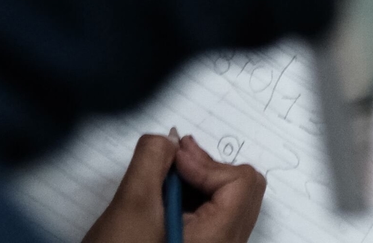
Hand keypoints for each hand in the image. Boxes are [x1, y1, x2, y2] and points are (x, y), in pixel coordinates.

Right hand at [81, 131, 266, 242]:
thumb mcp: (131, 206)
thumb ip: (152, 160)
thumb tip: (170, 140)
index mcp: (218, 239)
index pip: (240, 182)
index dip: (206, 163)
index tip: (175, 160)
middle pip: (242, 187)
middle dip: (206, 168)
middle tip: (173, 162)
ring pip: (228, 198)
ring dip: (199, 181)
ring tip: (164, 182)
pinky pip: (216, 212)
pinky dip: (195, 196)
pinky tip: (165, 199)